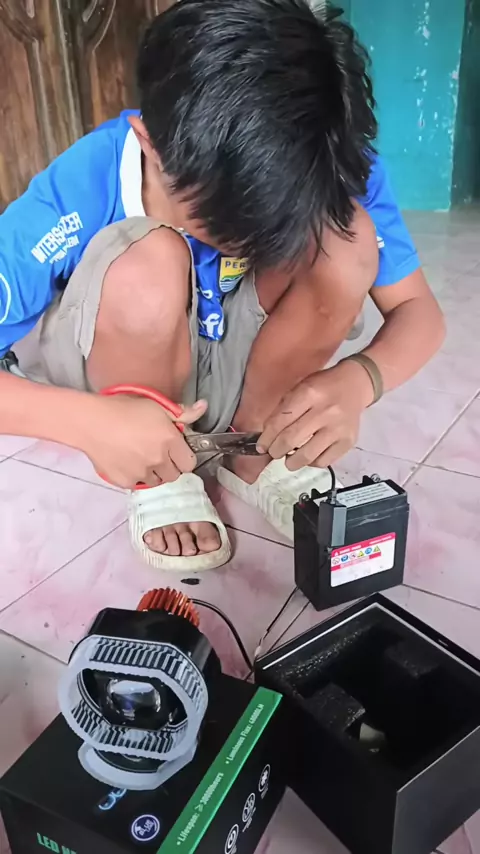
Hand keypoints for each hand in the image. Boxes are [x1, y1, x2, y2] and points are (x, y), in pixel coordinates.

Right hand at [80, 394, 207, 488]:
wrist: (91, 422)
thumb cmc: (123, 409)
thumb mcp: (156, 406)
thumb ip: (182, 413)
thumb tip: (203, 408)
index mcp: (170, 441)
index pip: (189, 463)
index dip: (183, 456)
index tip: (174, 450)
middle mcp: (160, 460)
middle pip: (174, 474)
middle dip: (169, 465)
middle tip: (156, 453)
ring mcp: (143, 473)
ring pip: (157, 481)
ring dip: (153, 472)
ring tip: (140, 457)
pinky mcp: (126, 482)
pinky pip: (138, 484)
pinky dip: (135, 476)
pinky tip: (126, 462)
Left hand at [258, 361, 373, 469]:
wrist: (355, 385)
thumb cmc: (323, 386)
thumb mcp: (300, 388)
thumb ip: (283, 410)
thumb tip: (267, 436)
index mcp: (309, 394)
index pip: (281, 421)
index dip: (267, 438)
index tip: (261, 447)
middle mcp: (325, 412)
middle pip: (291, 439)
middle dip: (276, 451)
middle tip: (273, 452)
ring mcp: (338, 429)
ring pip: (307, 455)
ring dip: (291, 462)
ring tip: (288, 459)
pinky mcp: (348, 441)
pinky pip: (324, 461)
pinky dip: (311, 463)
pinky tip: (308, 456)